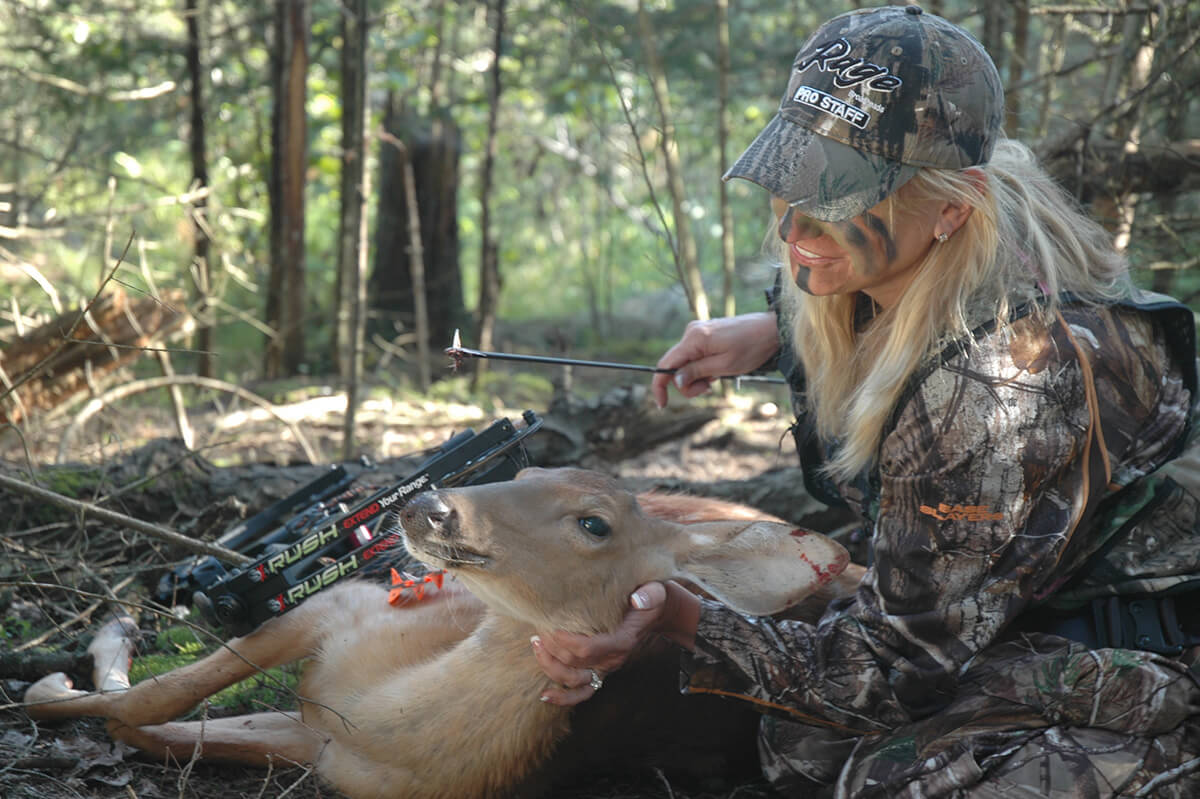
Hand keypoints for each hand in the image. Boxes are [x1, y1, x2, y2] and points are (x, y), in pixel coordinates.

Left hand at [532, 582, 699, 705]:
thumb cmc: (651, 597)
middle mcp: (613, 659)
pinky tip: (545, 695)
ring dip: (550, 667)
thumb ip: (649, 596)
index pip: (589, 648)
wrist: (658, 612)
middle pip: (574, 664)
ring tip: (536, 645)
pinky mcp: (600, 670)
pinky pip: (581, 693)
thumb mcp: (655, 592)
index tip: (550, 627)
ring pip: (573, 680)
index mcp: (622, 641)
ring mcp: (605, 668)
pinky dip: (563, 698)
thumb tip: (637, 600)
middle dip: (552, 649)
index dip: (565, 641)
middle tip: (538, 629)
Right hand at [651, 312, 779, 407]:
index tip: (663, 405)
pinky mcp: (705, 334)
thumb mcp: (724, 366)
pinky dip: (702, 368)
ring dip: (697, 377)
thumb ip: (697, 372)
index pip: (665, 365)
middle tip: (709, 388)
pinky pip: (695, 356)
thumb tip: (675, 381)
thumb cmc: (751, 348)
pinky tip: (719, 368)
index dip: (660, 386)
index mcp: (694, 339)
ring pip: (685, 363)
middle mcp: (691, 333)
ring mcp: (697, 332)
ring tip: (718, 377)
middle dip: (687, 383)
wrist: (770, 330)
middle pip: (675, 366)